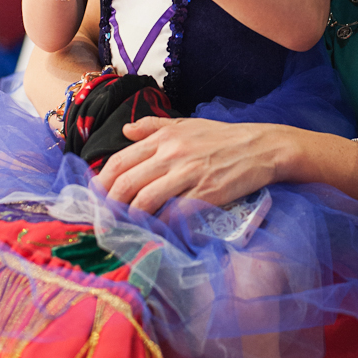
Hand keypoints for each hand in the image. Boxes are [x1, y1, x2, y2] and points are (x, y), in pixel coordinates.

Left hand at [98, 116, 282, 212]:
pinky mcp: (205, 194)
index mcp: (163, 138)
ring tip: (124, 229)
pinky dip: (159, 227)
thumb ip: (153, 126)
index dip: (101, 184)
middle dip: (109, 206)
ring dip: (129, 219)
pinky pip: (173, 215)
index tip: (96, 199)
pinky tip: (154, 233)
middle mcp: (171, 154)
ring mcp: (188, 175)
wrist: (260, 147)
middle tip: (104, 221)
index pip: (119, 162)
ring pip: (144, 202)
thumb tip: (125, 130)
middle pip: (125, 184)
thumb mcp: (186, 124)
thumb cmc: (222, 138)